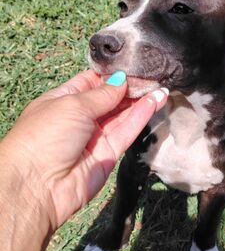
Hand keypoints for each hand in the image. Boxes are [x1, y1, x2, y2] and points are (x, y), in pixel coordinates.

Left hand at [0, 70, 167, 229]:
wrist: (38, 185)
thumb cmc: (46, 135)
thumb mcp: (72, 105)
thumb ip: (102, 93)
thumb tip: (121, 80)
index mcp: (63, 100)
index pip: (91, 82)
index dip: (112, 75)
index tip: (133, 65)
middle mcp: (80, 117)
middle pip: (110, 98)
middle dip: (129, 87)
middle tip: (153, 74)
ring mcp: (95, 136)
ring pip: (122, 114)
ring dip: (141, 100)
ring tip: (161, 86)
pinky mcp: (109, 153)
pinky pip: (127, 131)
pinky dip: (141, 116)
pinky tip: (156, 101)